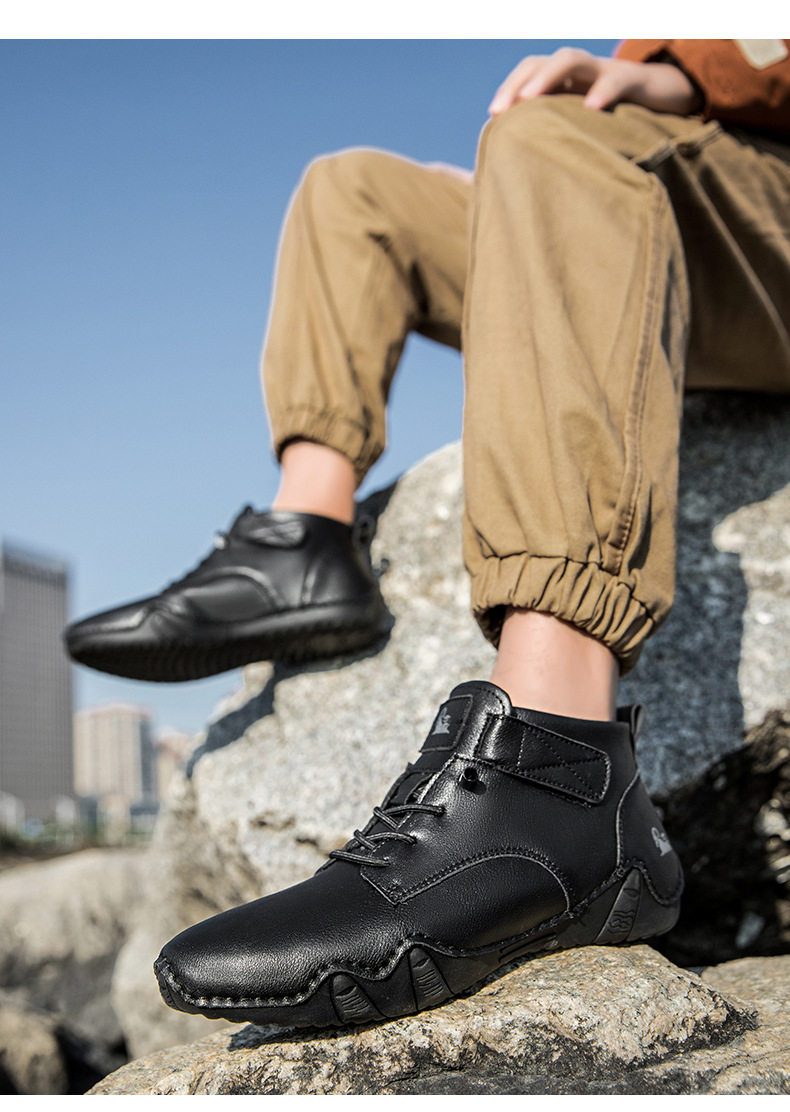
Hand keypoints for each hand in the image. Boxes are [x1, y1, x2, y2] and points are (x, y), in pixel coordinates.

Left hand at [489, 47, 702, 117]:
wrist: (665, 96)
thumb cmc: (615, 119)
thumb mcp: (581, 125)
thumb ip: (557, 135)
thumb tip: (523, 169)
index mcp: (563, 82)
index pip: (527, 74)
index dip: (509, 89)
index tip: (492, 115)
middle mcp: (578, 71)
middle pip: (540, 62)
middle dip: (518, 82)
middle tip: (501, 109)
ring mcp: (603, 70)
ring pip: (570, 59)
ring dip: (547, 76)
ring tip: (530, 100)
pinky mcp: (632, 78)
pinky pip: (615, 79)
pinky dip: (602, 91)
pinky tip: (591, 108)